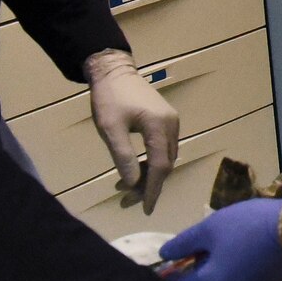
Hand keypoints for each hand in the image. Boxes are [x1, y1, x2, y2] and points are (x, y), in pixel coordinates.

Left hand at [85, 50, 178, 213]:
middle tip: (125, 201)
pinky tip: (134, 169)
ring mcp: (171, 122)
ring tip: (124, 187)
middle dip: (148, 186)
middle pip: (165, 164)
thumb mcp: (110, 128)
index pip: (161, 166)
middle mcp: (172, 125)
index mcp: (160, 126)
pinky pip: (162, 148)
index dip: (153, 190)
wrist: (113, 70)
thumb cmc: (109, 98)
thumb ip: (123, 156)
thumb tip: (133, 184)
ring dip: (148, 175)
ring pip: (165, 157)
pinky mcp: (166, 120)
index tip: (144, 210)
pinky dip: (150, 162)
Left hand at [159, 199, 281, 280]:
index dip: (169, 276)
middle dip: (196, 270)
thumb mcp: (210, 227)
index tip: (165, 265)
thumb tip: (163, 255)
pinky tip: (240, 250)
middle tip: (195, 249)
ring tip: (219, 246)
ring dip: (217, 268)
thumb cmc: (247, 226)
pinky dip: (235, 268)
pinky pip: (241, 278)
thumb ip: (184, 243)